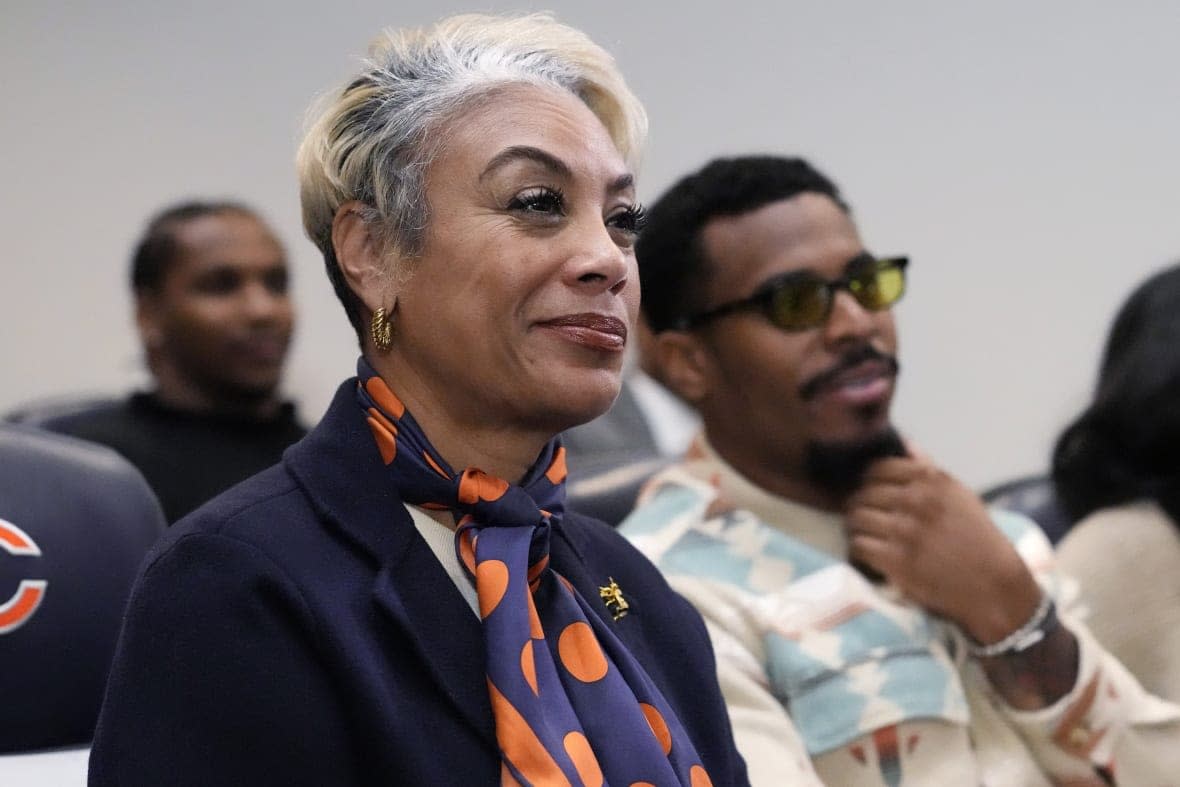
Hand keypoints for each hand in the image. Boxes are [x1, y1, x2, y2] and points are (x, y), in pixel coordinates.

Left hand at [845, 453, 1040, 644]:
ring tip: (861, 532)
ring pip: (856, 517)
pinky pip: (858, 545)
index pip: (879, 469)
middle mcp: (916, 501)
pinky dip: (858, 548)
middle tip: (861, 515)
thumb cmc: (978, 539)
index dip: (869, 481)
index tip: (870, 492)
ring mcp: (904, 530)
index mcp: (931, 480)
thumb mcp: (961, 495)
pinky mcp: (895, 559)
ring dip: (855, 526)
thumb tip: (905, 443)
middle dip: (859, 504)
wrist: (993, 585)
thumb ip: (929, 469)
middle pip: (864, 494)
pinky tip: (866, 552)